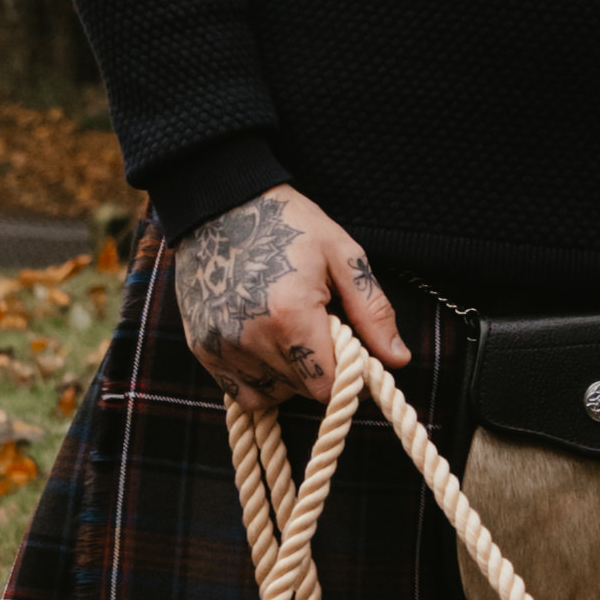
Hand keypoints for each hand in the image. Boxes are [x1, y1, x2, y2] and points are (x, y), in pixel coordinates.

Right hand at [174, 184, 407, 406]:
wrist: (219, 203)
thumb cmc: (288, 223)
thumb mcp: (342, 256)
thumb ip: (373, 311)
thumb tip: (398, 358)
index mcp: (290, 315)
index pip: (328, 386)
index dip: (349, 377)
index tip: (353, 355)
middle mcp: (250, 339)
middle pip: (301, 391)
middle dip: (320, 371)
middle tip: (321, 332)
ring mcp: (220, 346)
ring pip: (271, 395)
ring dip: (289, 378)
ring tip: (291, 336)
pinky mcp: (201, 349)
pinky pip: (238, 390)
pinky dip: (258, 379)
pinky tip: (266, 346)